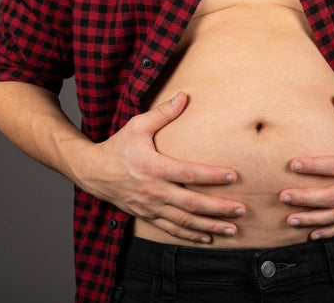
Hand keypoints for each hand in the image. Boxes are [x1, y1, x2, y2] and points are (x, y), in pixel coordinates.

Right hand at [77, 92, 245, 243]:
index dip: (212, 176)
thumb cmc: (118, 147)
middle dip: (219, 208)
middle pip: (191, 203)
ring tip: (232, 229)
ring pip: (185, 221)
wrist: (92, 172)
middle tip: (241, 210)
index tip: (233, 176)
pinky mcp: (147, 215)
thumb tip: (184, 96)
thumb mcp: (137, 126)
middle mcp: (153, 190)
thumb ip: (162, 113)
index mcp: (153, 167)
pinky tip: (207, 238)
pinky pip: (171, 229)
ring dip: (210, 226)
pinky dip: (190, 235)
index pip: (188, 173)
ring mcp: (150, 206)